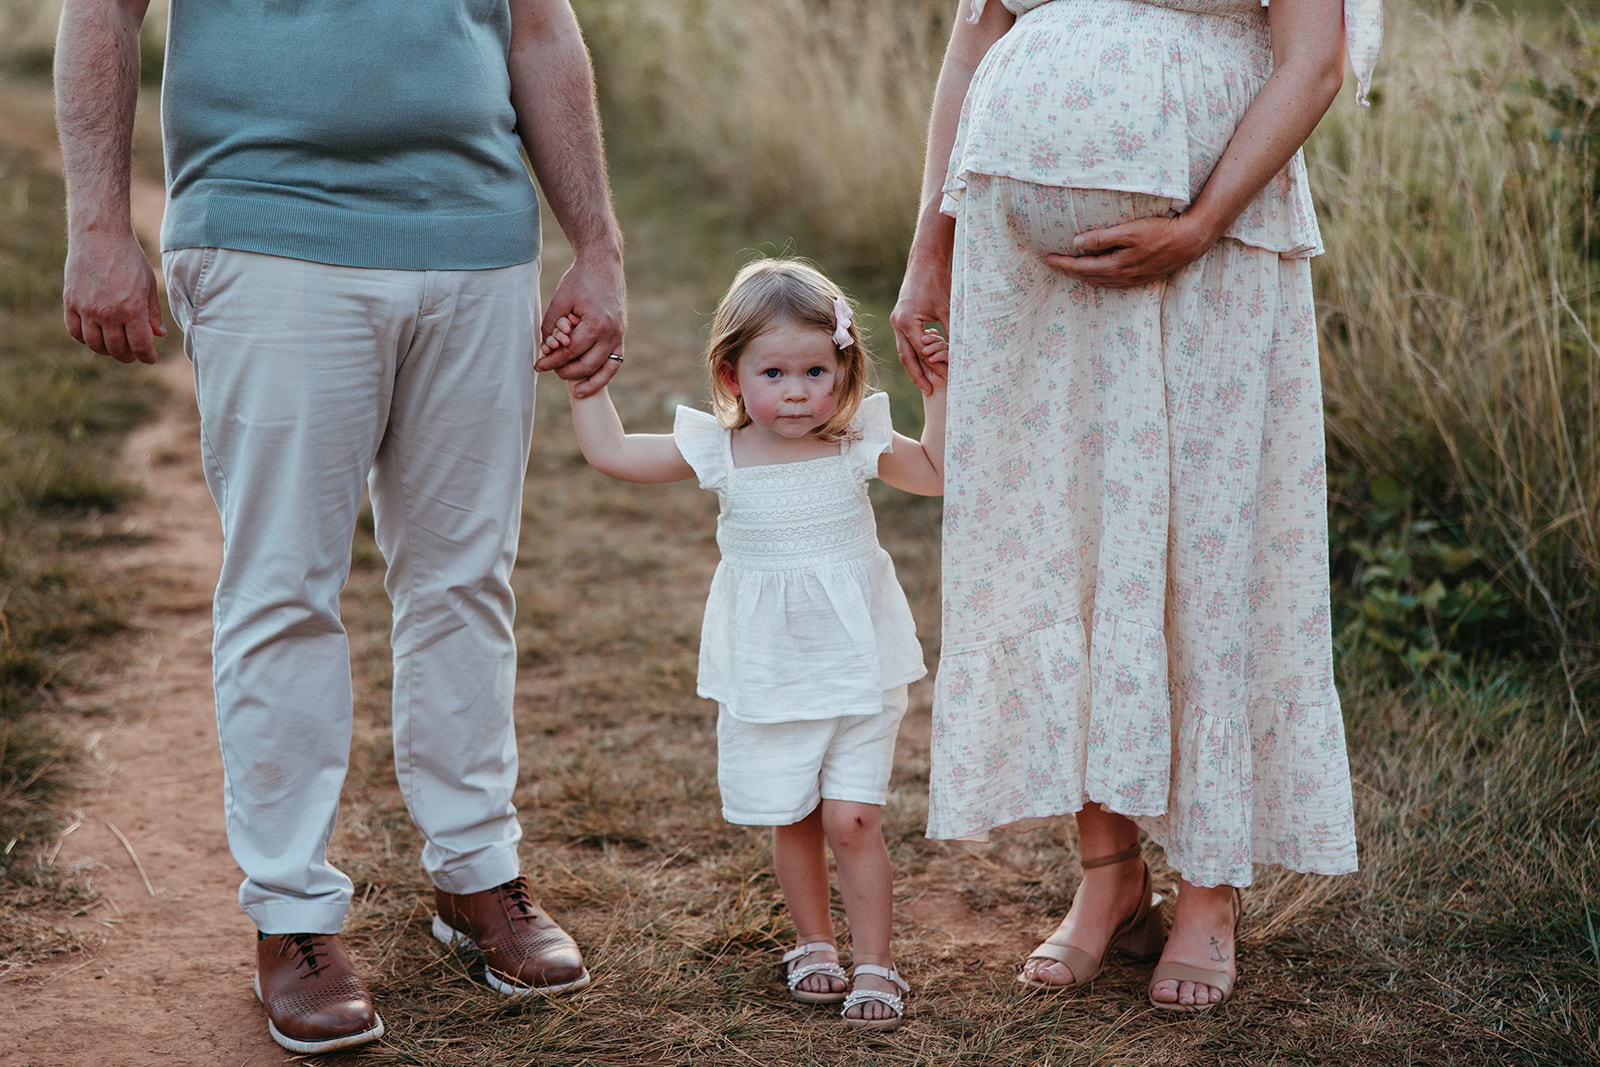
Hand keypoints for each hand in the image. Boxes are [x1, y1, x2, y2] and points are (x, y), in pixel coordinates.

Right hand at [63, 227, 164, 363]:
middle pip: (117, 349)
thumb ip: (153, 312)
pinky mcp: (70, 302)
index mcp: (132, 310)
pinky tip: (95, 336)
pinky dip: (85, 339)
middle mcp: (108, 313)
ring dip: (107, 351)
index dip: (147, 357)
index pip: (140, 346)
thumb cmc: (129, 259)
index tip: (150, 358)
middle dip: (128, 356)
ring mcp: (87, 309)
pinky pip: (75, 332)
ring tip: (115, 347)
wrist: (100, 236)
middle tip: (133, 354)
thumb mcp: (149, 284)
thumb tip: (158, 335)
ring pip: (95, 345)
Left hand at [534, 252, 625, 398]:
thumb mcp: (559, 301)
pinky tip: (591, 383)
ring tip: (575, 391)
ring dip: (588, 382)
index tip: (538, 366)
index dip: (551, 361)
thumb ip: (551, 327)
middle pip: (586, 365)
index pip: (569, 352)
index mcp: (595, 325)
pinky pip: (615, 362)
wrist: (603, 264)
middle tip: (550, 370)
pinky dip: (604, 375)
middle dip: (566, 372)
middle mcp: (611, 333)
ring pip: (604, 369)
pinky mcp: (621, 335)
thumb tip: (545, 349)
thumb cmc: (579, 280)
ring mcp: (619, 335)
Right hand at [890, 252, 951, 395]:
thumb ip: (953, 331)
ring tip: (925, 383)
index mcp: (908, 321)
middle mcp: (898, 323)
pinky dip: (914, 354)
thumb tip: (962, 353)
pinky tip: (925, 363)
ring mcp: (897, 321)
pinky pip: (906, 341)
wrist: (925, 261)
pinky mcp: (900, 318)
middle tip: (929, 391)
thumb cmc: (939, 281)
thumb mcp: (949, 307)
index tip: (948, 378)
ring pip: (904, 351)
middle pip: (906, 357)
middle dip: (918, 375)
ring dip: (914, 367)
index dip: (935, 367)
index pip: (922, 352)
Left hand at [1044, 213, 1215, 289]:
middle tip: (1053, 262)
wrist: (1189, 242)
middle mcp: (1121, 277)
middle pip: (1086, 276)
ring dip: (1082, 276)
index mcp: (1115, 266)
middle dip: (1068, 270)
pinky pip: (1112, 284)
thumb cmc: (1160, 232)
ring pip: (1099, 282)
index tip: (1046, 257)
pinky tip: (1097, 275)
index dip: (1062, 263)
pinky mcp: (1140, 278)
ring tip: (1070, 268)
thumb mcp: (1129, 231)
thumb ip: (1102, 238)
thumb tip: (1077, 242)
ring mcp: (1131, 280)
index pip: (1080, 267)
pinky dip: (1099, 279)